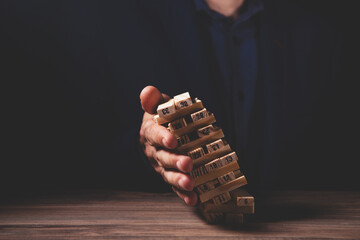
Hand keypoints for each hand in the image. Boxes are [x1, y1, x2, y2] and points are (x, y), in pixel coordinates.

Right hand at [139, 86, 197, 205]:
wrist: (159, 134)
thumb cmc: (161, 117)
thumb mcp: (157, 105)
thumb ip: (153, 99)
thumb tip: (148, 92)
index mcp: (150, 132)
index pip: (153, 134)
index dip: (162, 137)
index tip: (173, 140)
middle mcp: (154, 151)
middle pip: (163, 158)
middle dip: (175, 162)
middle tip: (188, 164)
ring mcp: (162, 166)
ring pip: (168, 175)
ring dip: (179, 181)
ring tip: (191, 184)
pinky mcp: (170, 175)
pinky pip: (176, 187)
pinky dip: (184, 194)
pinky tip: (194, 199)